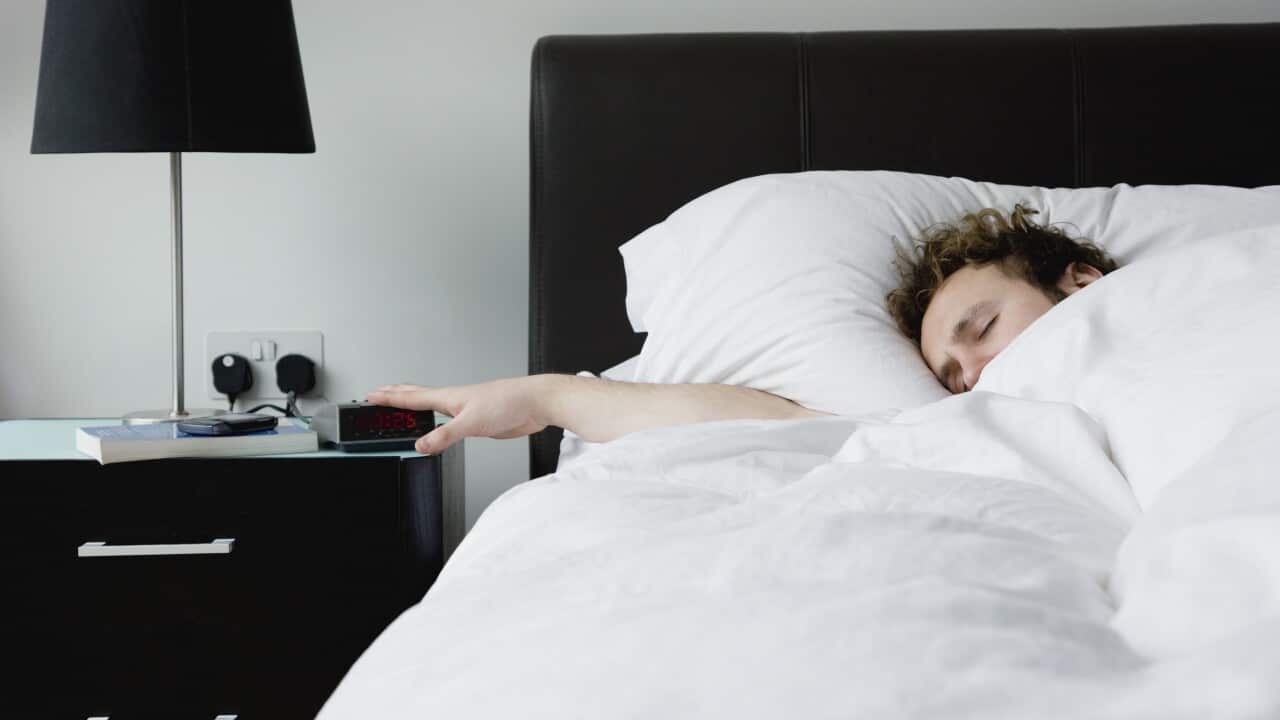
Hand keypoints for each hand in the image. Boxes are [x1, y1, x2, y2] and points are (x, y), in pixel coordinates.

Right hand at [365, 376, 552, 453]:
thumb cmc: (509, 402)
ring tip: (401, 404)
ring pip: (433, 406)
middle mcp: (454, 401)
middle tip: (378, 394)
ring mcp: (465, 410)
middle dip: (396, 395)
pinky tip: (438, 425)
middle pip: (418, 396)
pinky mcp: (477, 421)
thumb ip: (446, 435)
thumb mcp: (471, 423)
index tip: (371, 395)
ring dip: (415, 405)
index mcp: (449, 397)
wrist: (535, 402)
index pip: (411, 397)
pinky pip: (448, 421)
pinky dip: (436, 422)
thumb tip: (421, 445)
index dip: (389, 397)